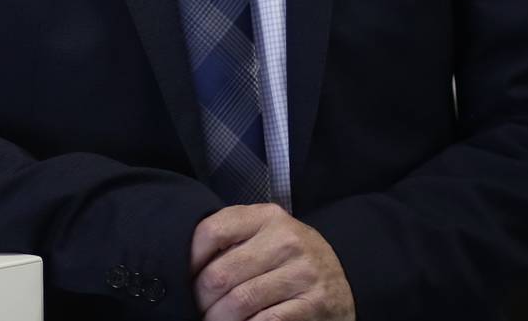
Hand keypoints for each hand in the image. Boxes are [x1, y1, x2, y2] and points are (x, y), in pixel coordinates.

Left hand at [189, 203, 354, 320]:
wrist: (342, 280)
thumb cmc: (290, 259)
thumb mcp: (266, 235)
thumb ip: (233, 240)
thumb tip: (187, 266)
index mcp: (267, 217)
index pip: (211, 232)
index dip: (189, 261)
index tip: (185, 279)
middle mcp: (286, 240)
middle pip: (220, 274)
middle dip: (201, 301)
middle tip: (198, 310)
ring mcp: (303, 272)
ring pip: (240, 302)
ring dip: (219, 320)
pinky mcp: (314, 303)